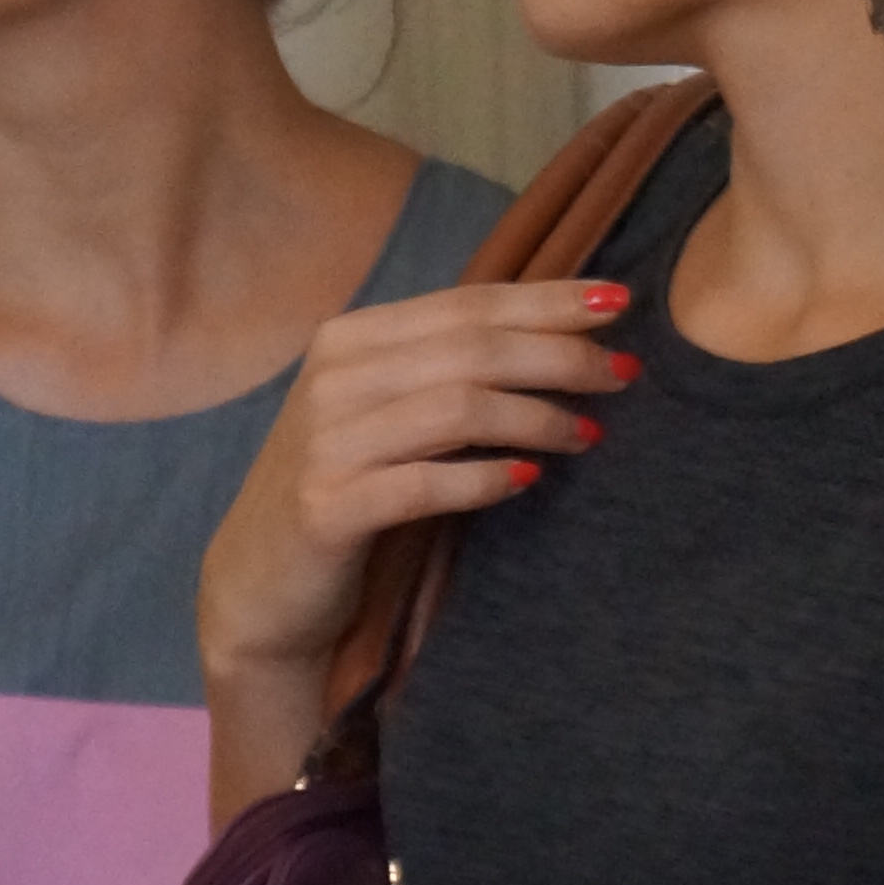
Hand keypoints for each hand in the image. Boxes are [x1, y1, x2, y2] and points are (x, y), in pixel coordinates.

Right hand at [197, 277, 638, 684]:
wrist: (262, 585)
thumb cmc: (347, 489)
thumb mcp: (390, 414)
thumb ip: (449, 370)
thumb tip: (563, 335)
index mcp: (352, 338)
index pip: (467, 302)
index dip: (548, 299)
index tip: (620, 302)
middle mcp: (334, 377)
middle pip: (471, 348)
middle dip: (558, 355)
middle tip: (622, 374)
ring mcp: (325, 442)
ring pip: (456, 407)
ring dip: (536, 417)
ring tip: (589, 434)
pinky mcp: (325, 507)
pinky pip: (423, 483)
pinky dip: (484, 478)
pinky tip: (528, 480)